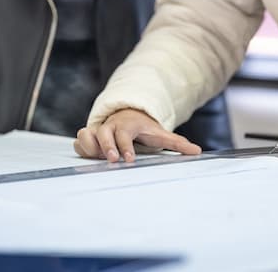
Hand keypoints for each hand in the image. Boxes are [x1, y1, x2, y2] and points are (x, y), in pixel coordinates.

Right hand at [74, 108, 201, 162]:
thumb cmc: (144, 129)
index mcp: (129, 125)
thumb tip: (198, 151)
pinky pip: (79, 140)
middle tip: (112, 160)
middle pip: (103, 132)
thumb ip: (177, 143)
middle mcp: (111, 126)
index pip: (125, 134)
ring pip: (87, 134)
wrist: (127, 115)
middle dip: (106, 146)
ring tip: (99, 158)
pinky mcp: (89, 136)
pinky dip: (82, 147)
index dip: (125, 146)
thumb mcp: (160, 134)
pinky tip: (91, 158)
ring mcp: (99, 130)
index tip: (130, 159)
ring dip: (90, 146)